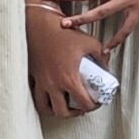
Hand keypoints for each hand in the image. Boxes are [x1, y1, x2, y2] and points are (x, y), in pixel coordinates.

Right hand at [25, 0, 106, 117]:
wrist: (40, 25)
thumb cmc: (65, 32)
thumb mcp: (90, 43)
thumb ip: (101, 56)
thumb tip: (106, 65)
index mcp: (69, 79)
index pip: (83, 103)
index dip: (93, 107)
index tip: (97, 102)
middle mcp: (53, 84)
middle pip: (62, 112)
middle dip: (73, 113)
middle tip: (81, 107)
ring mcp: (41, 82)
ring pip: (45, 108)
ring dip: (56, 110)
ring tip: (65, 105)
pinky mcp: (32, 77)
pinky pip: (35, 95)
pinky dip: (43, 99)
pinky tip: (52, 94)